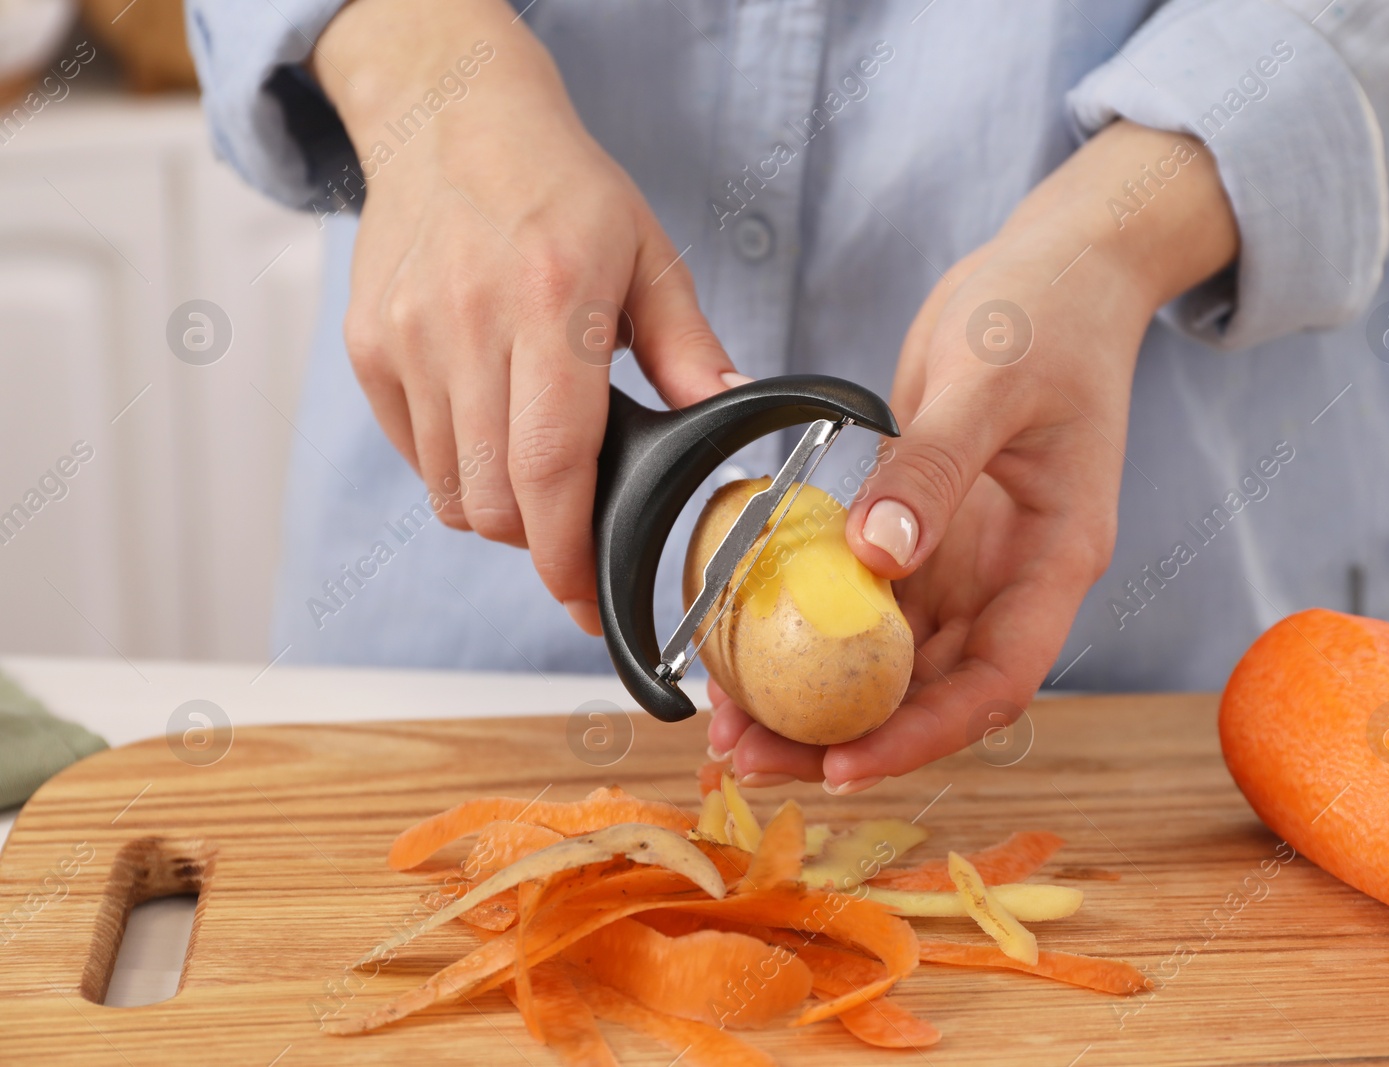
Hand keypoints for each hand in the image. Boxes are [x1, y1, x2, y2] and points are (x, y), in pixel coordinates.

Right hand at [312, 0, 740, 633]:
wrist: (451, 120)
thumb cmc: (562, 189)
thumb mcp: (648, 255)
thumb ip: (689, 347)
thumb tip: (730, 415)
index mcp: (551, 303)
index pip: (549, 468)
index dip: (568, 556)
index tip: (588, 601)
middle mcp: (466, 324)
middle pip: (493, 501)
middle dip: (540, 543)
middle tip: (578, 529)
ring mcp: (406, 339)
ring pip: (450, 491)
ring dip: (500, 510)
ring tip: (538, 467)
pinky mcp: (369, 347)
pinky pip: (417, 455)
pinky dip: (457, 469)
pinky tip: (493, 425)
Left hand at [708, 121, 1239, 790]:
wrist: (1056, 266)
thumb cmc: (1049, 314)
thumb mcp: (989, 383)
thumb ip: (935, 471)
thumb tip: (877, 558)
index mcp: (1056, 558)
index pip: (998, 680)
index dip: (924, 735)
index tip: (844, 764)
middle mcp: (1011, 576)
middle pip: (932, 689)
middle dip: (845, 735)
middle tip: (749, 757)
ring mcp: (965, 557)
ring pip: (888, 656)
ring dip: (816, 695)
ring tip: (730, 722)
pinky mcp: (922, 530)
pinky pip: (863, 600)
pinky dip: (808, 629)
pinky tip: (746, 642)